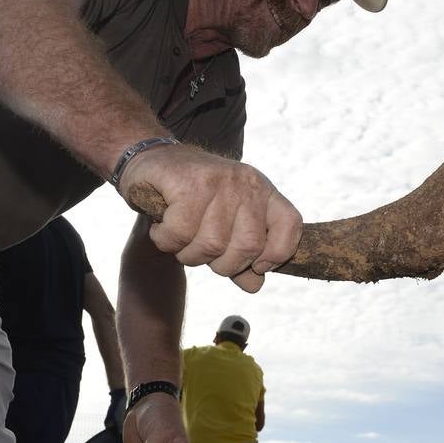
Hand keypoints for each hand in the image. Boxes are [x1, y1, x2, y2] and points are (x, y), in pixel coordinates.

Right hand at [120, 145, 300, 293]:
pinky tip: (161, 227)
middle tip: (201, 253)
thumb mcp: (224, 224)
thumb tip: (255, 285)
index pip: (290, 225)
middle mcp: (246, 184)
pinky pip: (180, 233)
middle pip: (249, 246)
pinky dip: (165, 240)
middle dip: (222, 265)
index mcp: (263, 192)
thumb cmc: (190, 197)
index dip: (277, 253)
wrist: (152, 157)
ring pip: (212, 244)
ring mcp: (220, 181)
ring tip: (178, 238)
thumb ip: (242, 255)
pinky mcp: (189, 183)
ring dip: (188, 254)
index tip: (256, 266)